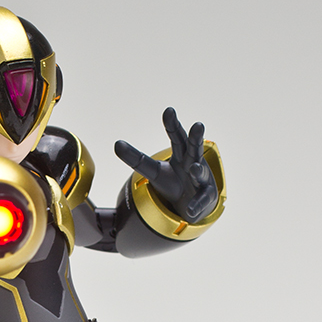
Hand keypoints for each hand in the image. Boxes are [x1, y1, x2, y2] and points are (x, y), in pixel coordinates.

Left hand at [115, 107, 217, 222]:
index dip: (172, 124)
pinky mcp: (206, 196)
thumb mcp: (153, 170)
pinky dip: (196, 205)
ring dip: (197, 170)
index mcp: (180, 152)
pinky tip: (190, 211)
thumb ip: (136, 158)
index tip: (169, 110)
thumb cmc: (173, 180)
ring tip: (193, 169)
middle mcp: (192, 161)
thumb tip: (116, 143)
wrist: (193, 201)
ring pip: (200, 171)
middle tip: (198, 125)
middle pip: (194, 147)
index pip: (175, 136)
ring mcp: (201, 178)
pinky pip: (201, 200)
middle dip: (196, 137)